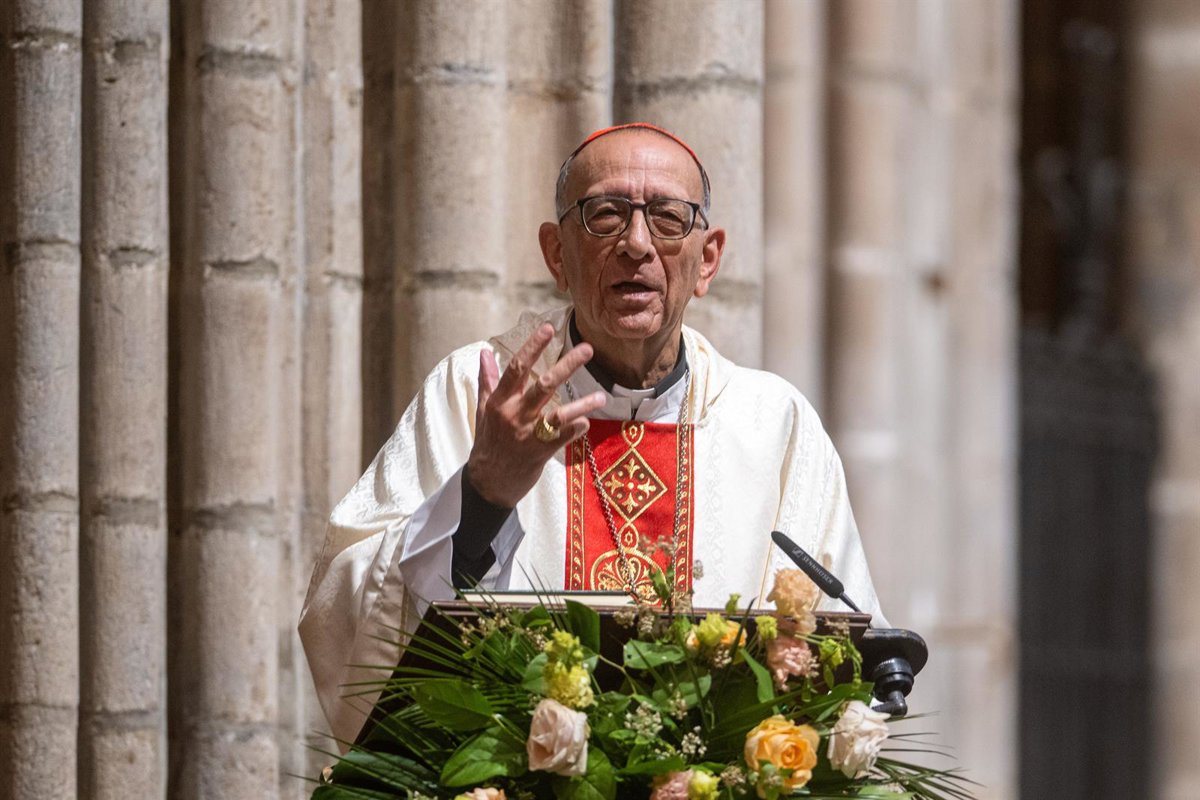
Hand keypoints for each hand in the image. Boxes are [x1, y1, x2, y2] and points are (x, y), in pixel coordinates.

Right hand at [466, 323, 606, 507]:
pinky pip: (561, 438)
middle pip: (543, 385)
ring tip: (601, 396)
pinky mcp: (538, 453)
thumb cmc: (487, 442)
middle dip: (567, 365)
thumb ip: (487, 380)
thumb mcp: (483, 410)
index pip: (516, 368)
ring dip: (582, 404)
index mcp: (499, 401)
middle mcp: (513, 415)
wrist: (487, 483)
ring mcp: (526, 435)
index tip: (548, 328)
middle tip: (588, 349)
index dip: (532, 346)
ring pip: (557, 414)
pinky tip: (587, 422)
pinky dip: (576, 429)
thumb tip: (485, 352)